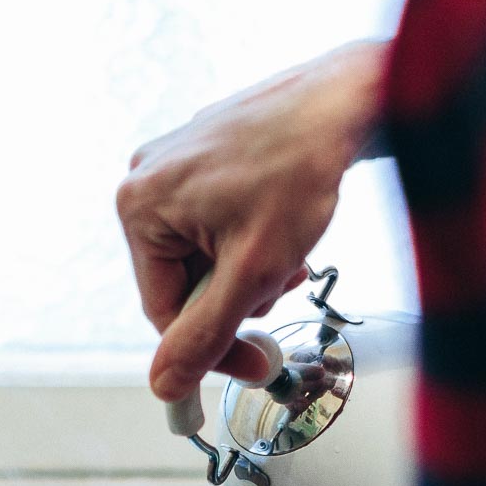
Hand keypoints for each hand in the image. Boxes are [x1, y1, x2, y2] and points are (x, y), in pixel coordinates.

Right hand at [116, 41, 385, 401]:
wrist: (346, 100)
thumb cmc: (298, 172)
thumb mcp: (251, 273)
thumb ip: (205, 335)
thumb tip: (165, 386)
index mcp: (139, 206)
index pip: (163, 309)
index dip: (213, 345)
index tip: (257, 364)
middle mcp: (145, 178)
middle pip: (184, 279)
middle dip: (236, 293)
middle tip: (283, 282)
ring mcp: (175, 161)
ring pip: (205, 253)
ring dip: (248, 267)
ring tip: (288, 249)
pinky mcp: (205, 151)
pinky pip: (216, 220)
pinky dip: (251, 235)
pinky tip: (282, 221)